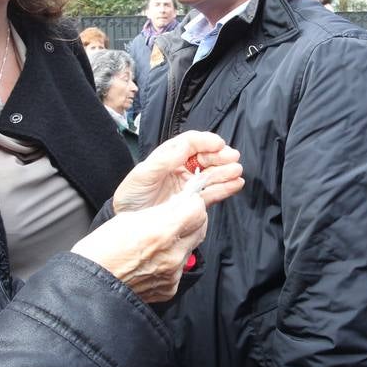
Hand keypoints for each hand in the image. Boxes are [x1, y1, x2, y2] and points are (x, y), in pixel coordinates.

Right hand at [72, 192, 207, 303]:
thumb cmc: (101, 249)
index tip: (184, 202)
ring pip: (189, 249)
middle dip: (191, 220)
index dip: (191, 203)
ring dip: (180, 242)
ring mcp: (172, 273)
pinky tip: (151, 261)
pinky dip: (170, 262)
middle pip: (200, 229)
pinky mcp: (169, 288)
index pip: (198, 210)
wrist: (90, 284)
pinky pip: (178, 269)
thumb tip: (178, 205)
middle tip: (175, 218)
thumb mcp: (129, 218)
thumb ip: (160, 212)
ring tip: (157, 242)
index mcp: (162, 231)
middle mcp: (172, 254)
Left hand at [113, 131, 242, 211]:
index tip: (218, 144)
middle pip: (205, 157)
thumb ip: (164, 161)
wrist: (130, 225)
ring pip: (211, 174)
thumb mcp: (143, 175)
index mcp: (168, 156)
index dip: (205, 141)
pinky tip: (235, 184)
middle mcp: (181, 168)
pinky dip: (225, 188)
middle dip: (220, 156)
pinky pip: (212, 193)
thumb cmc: (131, 196)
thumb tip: (185, 146)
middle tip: (232, 158)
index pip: (190, 143)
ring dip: (225, 171)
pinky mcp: (194, 201)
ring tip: (237, 171)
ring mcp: (189, 185)